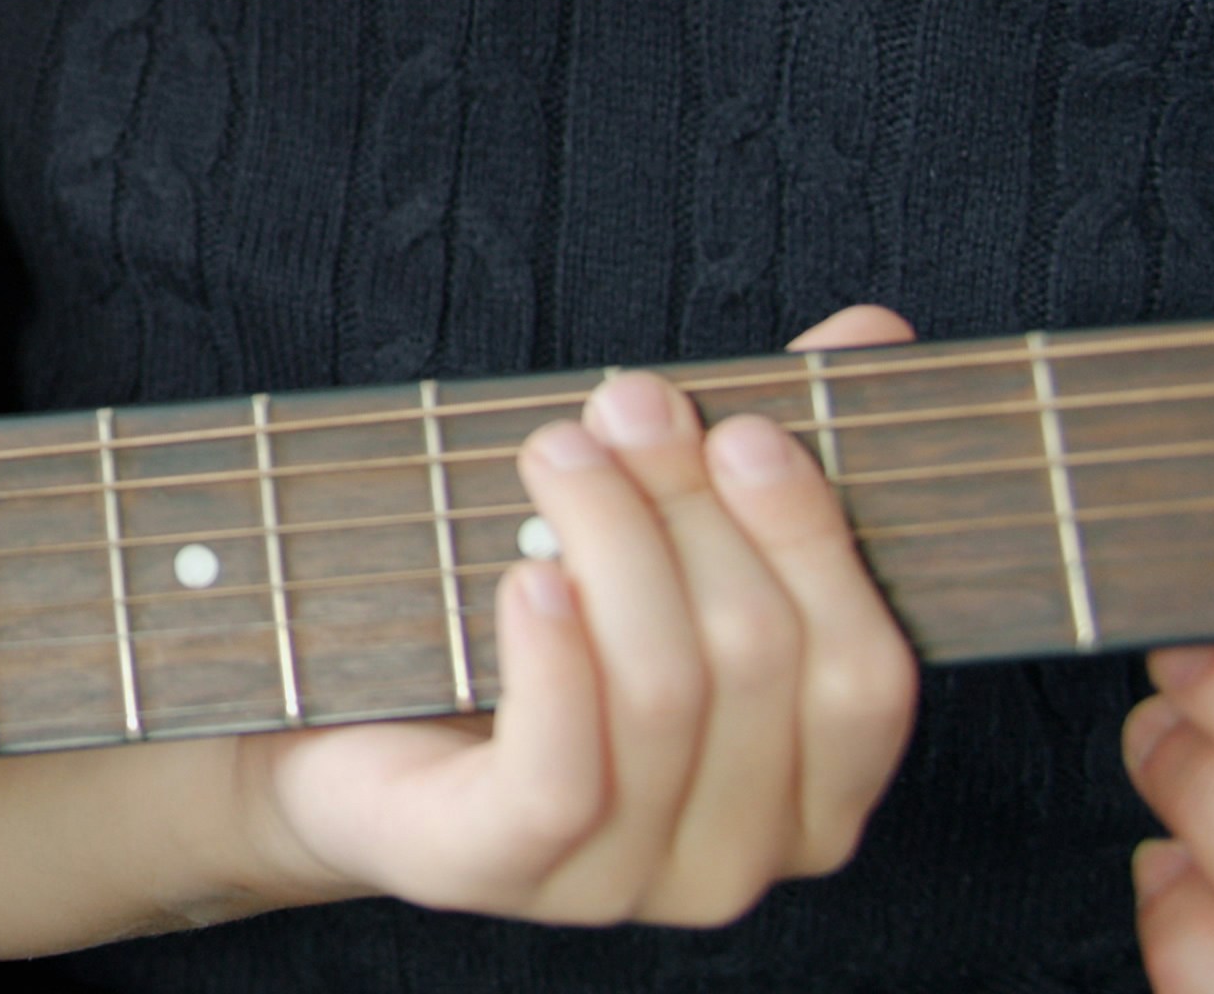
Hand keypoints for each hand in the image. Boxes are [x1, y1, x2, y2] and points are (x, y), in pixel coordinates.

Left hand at [237, 308, 921, 927]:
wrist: (340, 732)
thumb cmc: (520, 625)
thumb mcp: (650, 534)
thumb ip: (766, 453)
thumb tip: (873, 328)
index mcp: (810, 794)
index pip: (869, 675)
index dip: (814, 539)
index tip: (745, 423)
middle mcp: (736, 859)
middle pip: (756, 658)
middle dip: (690, 508)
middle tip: (623, 405)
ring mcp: (622, 884)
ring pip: (662, 694)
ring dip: (611, 543)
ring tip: (558, 451)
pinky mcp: (503, 875)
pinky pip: (563, 772)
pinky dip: (552, 657)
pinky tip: (528, 573)